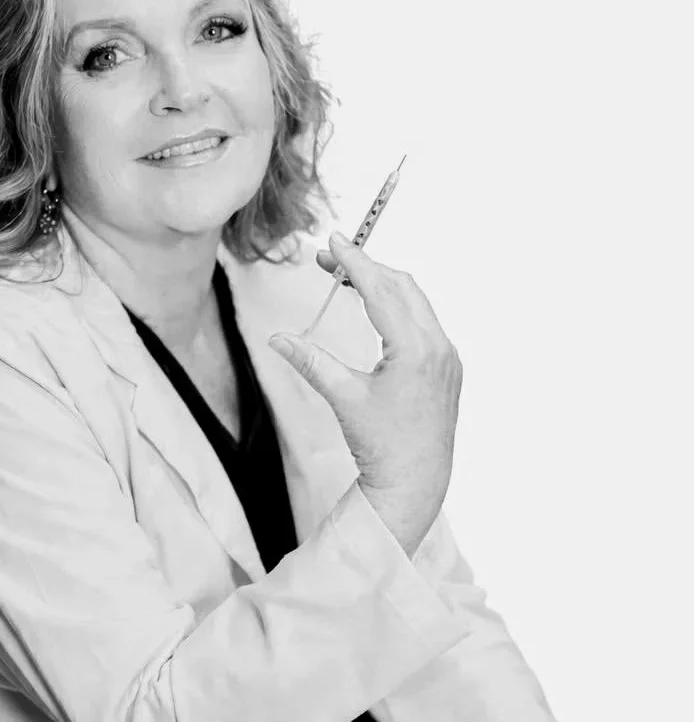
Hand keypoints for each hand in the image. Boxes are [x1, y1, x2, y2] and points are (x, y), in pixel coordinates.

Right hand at [268, 232, 462, 556]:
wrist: (415, 483)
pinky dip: (398, 304)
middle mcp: (438, 346)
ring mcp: (447, 356)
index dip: (354, 261)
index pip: (381, 289)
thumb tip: (276, 338)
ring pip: (415, 301)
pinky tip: (376, 307)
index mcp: (415, 349)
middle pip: (401, 286)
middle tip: (328, 258)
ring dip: (382, 283)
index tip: (333, 240)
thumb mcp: (343, 397)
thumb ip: (310, 361)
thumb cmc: (380, 444)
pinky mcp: (448, 367)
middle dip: (365, 267)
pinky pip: (424, 320)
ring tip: (346, 277)